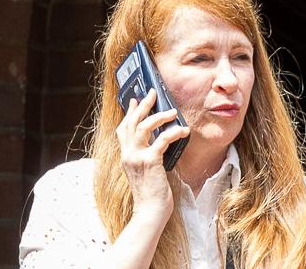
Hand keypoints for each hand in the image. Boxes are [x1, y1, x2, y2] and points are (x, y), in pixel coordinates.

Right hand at [116, 89, 189, 219]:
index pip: (122, 129)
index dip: (129, 113)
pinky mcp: (150, 161)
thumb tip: (157, 141)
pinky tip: (183, 130)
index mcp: (126, 155)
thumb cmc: (151, 192)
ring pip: (144, 127)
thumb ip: (145, 155)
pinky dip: (173, 132)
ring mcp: (137, 157)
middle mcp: (128, 154)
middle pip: (132, 122)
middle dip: (143, 105)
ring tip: (172, 111)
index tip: (134, 100)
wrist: (150, 211)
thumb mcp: (143, 170)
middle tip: (152, 93)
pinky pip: (161, 140)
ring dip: (159, 116)